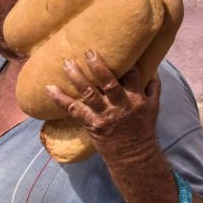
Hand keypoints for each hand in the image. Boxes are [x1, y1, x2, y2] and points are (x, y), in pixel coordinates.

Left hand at [45, 49, 160, 159]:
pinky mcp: (92, 124)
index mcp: (136, 98)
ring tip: (66, 62)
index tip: (116, 45)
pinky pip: (73, 109)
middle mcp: (120, 105)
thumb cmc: (143, 129)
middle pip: (108, 82)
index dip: (125, 60)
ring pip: (89, 93)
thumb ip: (153, 86)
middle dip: (98, 65)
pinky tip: (49, 88)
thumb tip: (151, 66)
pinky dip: (60, 98)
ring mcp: (105, 115)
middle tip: (88, 50)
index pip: (132, 74)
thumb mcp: (154, 107)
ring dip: (76, 77)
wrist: (133, 157)